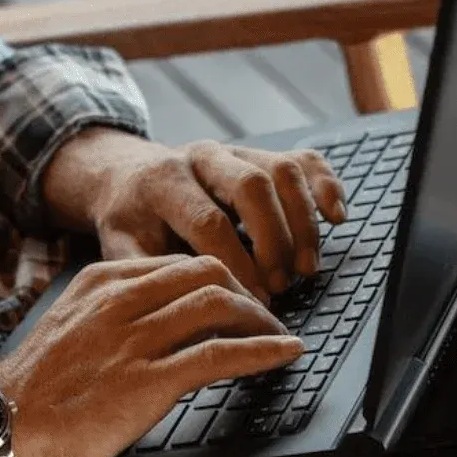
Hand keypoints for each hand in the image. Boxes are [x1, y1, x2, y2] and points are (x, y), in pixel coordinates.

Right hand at [0, 255, 301, 456]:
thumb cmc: (30, 394)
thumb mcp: (70, 330)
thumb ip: (111, 316)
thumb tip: (156, 323)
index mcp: (101, 282)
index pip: (180, 262)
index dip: (220, 278)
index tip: (240, 296)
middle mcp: (121, 301)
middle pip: (208, 272)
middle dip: (249, 290)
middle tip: (267, 315)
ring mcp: (135, 340)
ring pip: (220, 304)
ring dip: (262, 318)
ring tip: (279, 334)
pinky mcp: (147, 382)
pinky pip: (221, 354)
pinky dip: (264, 350)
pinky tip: (285, 353)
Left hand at [42, 128, 347, 299]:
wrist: (128, 178)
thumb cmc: (130, 222)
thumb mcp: (120, 246)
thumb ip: (146, 272)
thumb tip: (187, 305)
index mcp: (164, 180)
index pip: (210, 221)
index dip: (236, 265)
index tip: (251, 300)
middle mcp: (203, 157)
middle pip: (252, 186)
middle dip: (273, 241)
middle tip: (281, 285)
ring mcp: (237, 151)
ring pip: (283, 171)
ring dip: (303, 223)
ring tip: (306, 268)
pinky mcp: (262, 153)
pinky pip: (304, 159)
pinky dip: (326, 186)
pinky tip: (336, 217)